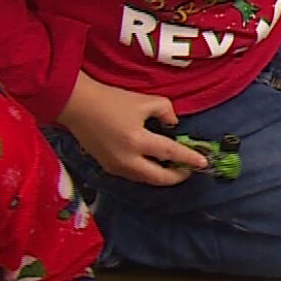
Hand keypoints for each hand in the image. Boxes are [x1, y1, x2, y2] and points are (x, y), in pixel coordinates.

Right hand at [56, 71, 206, 184]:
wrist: (76, 106)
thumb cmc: (110, 100)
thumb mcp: (143, 100)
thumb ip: (165, 111)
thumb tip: (173, 124)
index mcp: (138, 141)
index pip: (171, 153)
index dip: (189, 158)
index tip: (203, 162)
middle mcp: (128, 160)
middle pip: (159, 178)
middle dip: (177, 176)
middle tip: (188, 169)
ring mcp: (116, 167)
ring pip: (146, 179)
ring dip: (161, 176)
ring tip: (172, 167)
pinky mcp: (107, 167)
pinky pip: (133, 176)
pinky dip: (146, 172)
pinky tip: (151, 163)